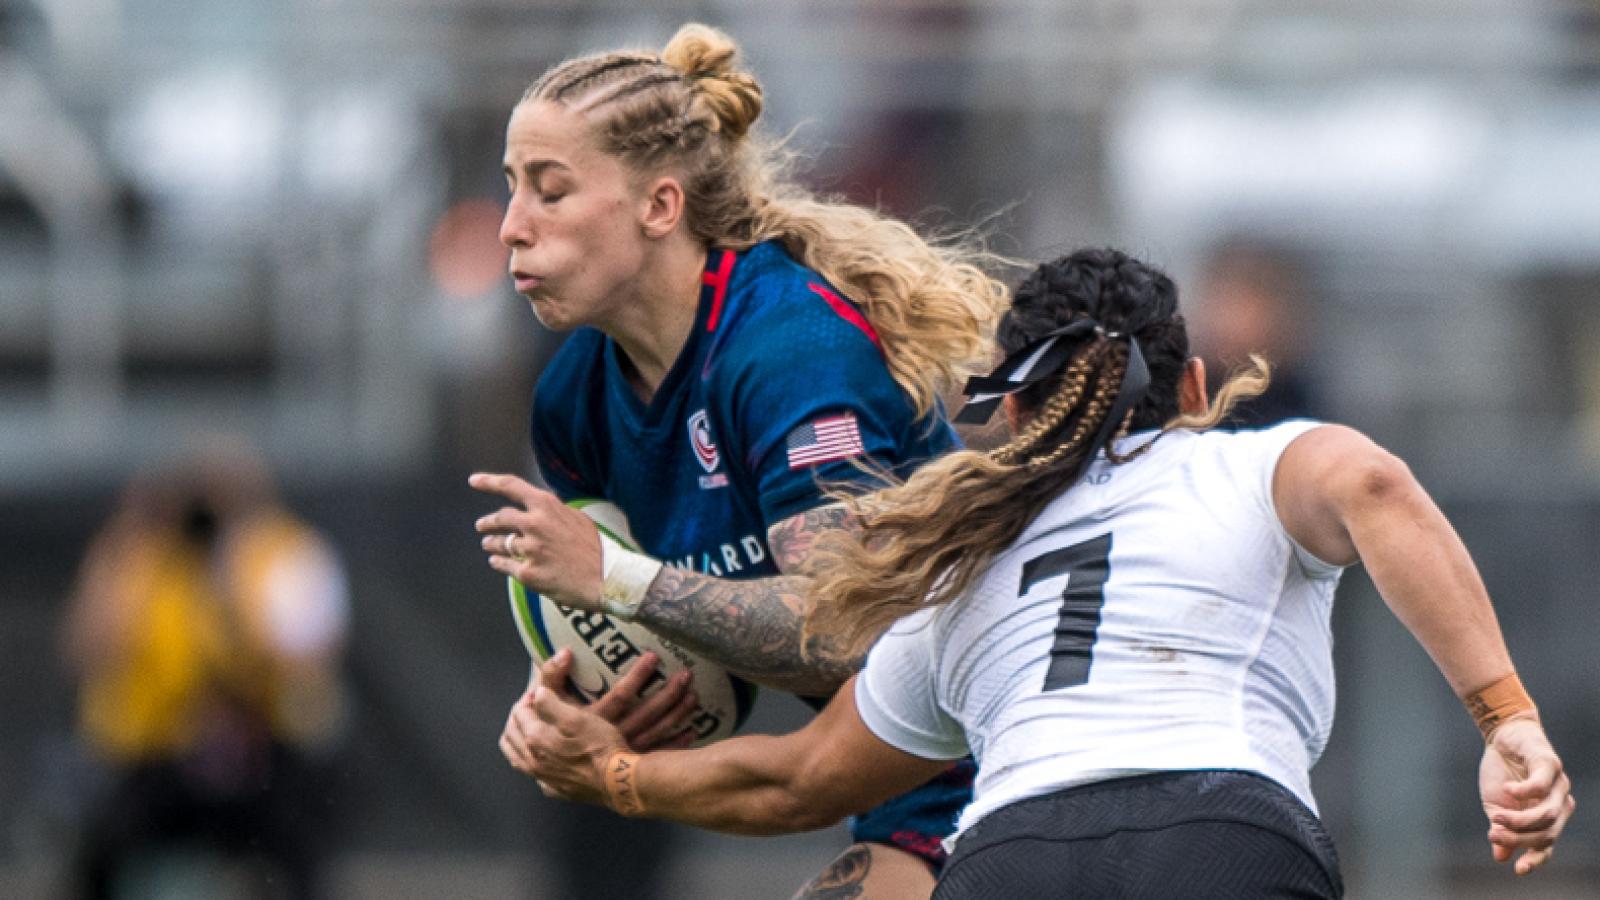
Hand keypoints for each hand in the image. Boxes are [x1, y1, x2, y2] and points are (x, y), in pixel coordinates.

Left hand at [471, 473, 603, 608]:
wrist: (607, 579)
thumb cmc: (596, 549)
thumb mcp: (577, 519)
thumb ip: (554, 512)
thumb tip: (538, 508)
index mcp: (548, 506)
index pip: (511, 486)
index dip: (489, 482)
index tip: (474, 480)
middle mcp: (535, 524)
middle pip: (500, 518)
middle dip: (487, 522)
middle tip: (481, 526)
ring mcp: (530, 550)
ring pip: (499, 544)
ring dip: (491, 544)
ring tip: (489, 545)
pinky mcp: (528, 573)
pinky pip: (503, 565)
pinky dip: (498, 563)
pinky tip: (497, 563)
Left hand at [499, 683, 627, 805]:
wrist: (618, 780)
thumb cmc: (599, 746)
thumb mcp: (576, 716)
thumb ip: (550, 703)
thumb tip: (537, 694)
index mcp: (535, 739)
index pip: (519, 713)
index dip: (528, 698)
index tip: (541, 691)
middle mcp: (533, 761)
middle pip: (511, 735)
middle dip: (518, 717)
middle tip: (532, 707)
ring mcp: (543, 778)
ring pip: (516, 758)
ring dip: (518, 740)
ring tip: (529, 730)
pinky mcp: (556, 790)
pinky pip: (534, 775)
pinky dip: (531, 762)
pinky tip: (542, 759)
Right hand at [533, 648, 698, 750]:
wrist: (548, 763)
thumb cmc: (548, 727)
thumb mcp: (545, 699)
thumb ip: (551, 674)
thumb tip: (565, 652)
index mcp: (592, 720)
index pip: (619, 696)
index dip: (637, 677)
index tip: (653, 658)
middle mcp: (609, 738)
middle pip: (645, 716)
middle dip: (667, 695)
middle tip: (686, 676)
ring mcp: (620, 754)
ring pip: (654, 734)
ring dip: (676, 716)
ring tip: (693, 696)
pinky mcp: (626, 765)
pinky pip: (656, 755)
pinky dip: (675, 745)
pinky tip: (692, 732)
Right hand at [1479, 717, 1575, 874]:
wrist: (1503, 736)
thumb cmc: (1502, 773)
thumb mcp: (1496, 806)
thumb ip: (1502, 829)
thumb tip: (1500, 857)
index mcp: (1548, 818)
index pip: (1547, 844)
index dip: (1535, 859)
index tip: (1518, 870)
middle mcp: (1560, 804)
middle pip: (1548, 833)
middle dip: (1520, 838)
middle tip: (1494, 834)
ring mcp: (1559, 785)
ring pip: (1547, 814)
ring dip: (1520, 820)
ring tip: (1497, 816)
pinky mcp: (1550, 764)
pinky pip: (1541, 786)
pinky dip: (1523, 792)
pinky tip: (1508, 789)